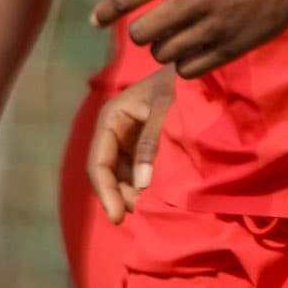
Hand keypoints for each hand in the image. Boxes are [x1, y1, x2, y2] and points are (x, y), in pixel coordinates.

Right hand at [86, 67, 175, 222]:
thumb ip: (150, 143)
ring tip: (149, 208)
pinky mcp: (137, 144)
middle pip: (106, 173)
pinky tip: (152, 197)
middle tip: (140, 214)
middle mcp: (112, 131)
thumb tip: (141, 184)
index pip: (98, 163)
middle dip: (118, 195)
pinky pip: (132, 170)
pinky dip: (139, 185)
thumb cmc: (175, 85)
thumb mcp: (164, 109)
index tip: (118, 217)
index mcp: (110, 119)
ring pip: (118, 175)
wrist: (188, 70)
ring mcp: (124, 139)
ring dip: (129, 193)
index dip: (106, 192)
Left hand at [91, 0, 287, 78]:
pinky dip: (184, 62)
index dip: (106, 11)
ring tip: (179, 34)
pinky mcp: (230, 48)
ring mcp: (213, 26)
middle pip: (142, 33)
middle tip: (153, 27)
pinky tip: (194, 48)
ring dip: (164, 47)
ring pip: (164, 54)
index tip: (95, 21)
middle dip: (141, 32)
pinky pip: (188, 69)